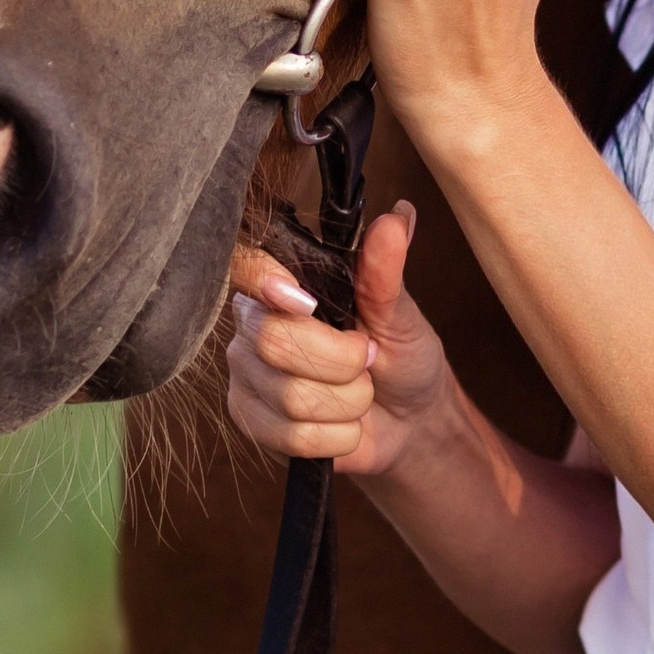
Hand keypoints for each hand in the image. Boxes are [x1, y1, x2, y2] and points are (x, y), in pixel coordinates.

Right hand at [226, 200, 445, 472]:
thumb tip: (398, 217)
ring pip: (290, 397)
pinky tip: (344, 423)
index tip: (307, 302)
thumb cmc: (401, 356)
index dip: (265, 281)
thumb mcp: (401, 314)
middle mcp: (252, 326)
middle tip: (366, 359)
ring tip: (360, 393)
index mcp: (282, 284)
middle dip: (342, 361)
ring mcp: (247, 377)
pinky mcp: (252, 424)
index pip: (244, 267)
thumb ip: (385, 272)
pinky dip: (339, 435)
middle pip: (273, 341)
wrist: (409, 421)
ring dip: (348, 403)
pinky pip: (294, 437)